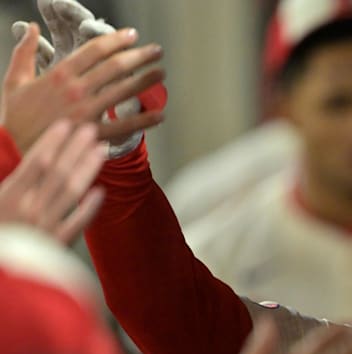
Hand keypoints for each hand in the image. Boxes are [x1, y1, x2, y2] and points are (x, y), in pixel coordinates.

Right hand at [0, 119, 103, 242]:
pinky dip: (89, 207)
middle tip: (91, 129)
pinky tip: (100, 193)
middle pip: (57, 171)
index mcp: (7, 196)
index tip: (65, 125)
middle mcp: (29, 209)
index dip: (51, 142)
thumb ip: (14, 183)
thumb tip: (31, 165)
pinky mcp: (56, 245)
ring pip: (71, 191)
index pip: (35, 162)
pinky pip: (77, 223)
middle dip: (75, 148)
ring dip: (88, 168)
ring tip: (102, 149)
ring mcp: (45, 226)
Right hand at [6, 2, 163, 154]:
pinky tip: (160, 115)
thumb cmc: (15, 118)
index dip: (116, 40)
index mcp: (58, 75)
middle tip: (157, 51)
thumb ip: (24, 52)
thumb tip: (32, 28)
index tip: (132, 35)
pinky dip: (144, 121)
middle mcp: (75, 90)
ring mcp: (86, 112)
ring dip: (146, 81)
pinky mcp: (92, 134)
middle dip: (139, 56)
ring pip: (123, 91)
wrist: (14, 150)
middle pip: (115, 67)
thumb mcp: (14, 81)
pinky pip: (124, 126)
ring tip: (161, 73)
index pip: (94, 51)